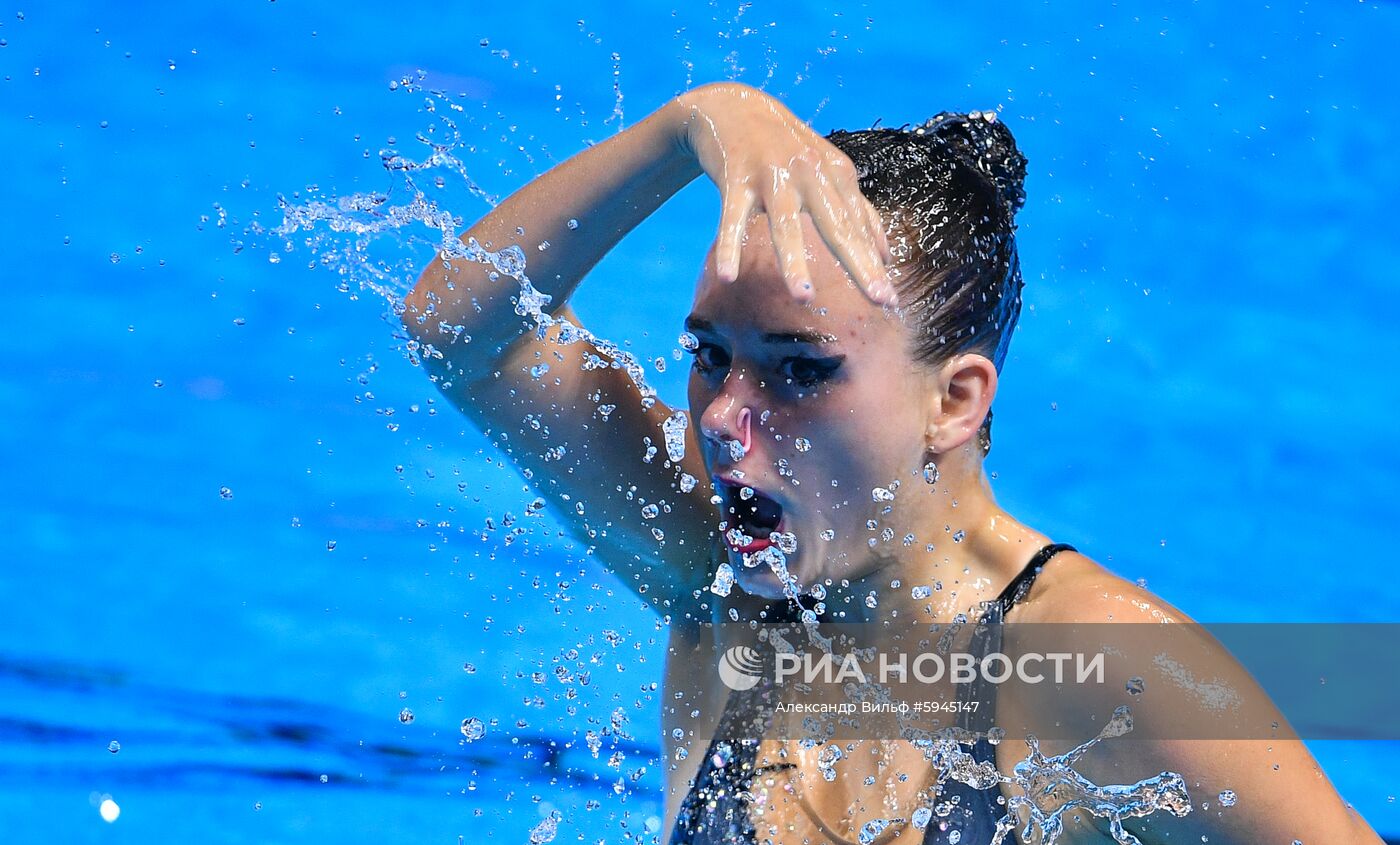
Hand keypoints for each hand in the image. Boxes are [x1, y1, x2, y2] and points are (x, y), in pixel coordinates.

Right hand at [674, 83, 895, 305]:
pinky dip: (729, 246)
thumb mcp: (827, 171)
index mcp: (836, 174)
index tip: (890, 302)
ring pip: (785, 224)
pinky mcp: (735, 177)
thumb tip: (886, 256)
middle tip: (879, 299)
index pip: (858, 227)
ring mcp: (772, 175)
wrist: (734, 106)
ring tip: (804, 298)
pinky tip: (729, 276)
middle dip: (859, 265)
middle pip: (837, 226)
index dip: (874, 264)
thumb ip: (858, 211)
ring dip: (794, 262)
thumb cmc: (786, 149)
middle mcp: (810, 172)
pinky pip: (732, 218)